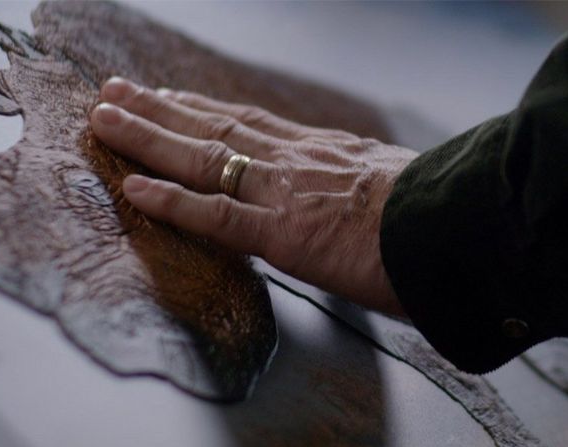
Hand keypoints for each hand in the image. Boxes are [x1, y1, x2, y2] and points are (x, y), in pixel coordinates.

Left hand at [89, 77, 416, 314]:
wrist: (464, 229)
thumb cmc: (444, 215)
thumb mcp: (403, 183)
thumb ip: (371, 187)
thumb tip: (371, 199)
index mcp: (325, 152)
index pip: (252, 124)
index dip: (203, 109)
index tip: (170, 96)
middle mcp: (296, 162)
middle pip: (215, 127)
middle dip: (159, 109)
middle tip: (115, 92)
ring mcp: (286, 194)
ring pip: (204, 157)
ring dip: (147, 137)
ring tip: (104, 119)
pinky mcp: (285, 234)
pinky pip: (216, 216)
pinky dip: (172, 201)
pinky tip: (133, 187)